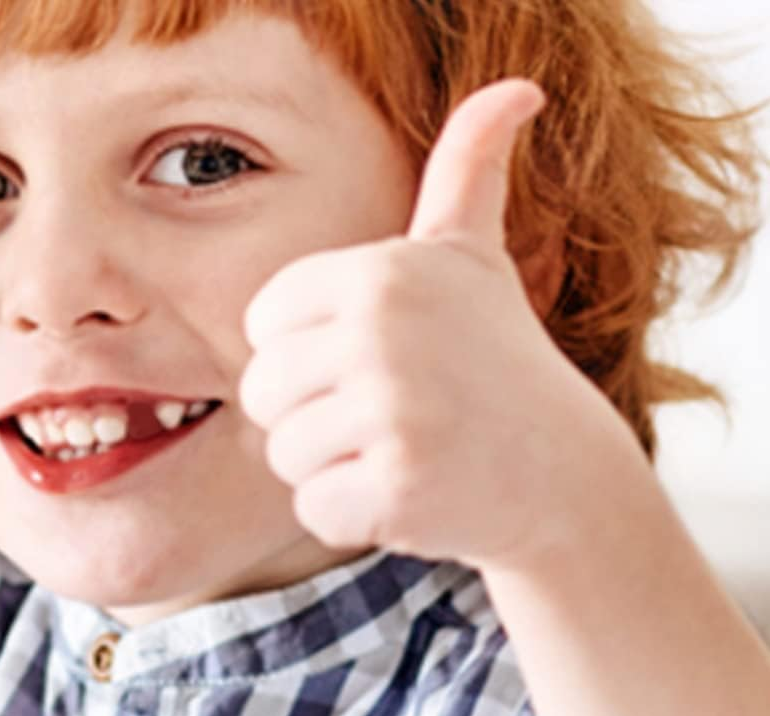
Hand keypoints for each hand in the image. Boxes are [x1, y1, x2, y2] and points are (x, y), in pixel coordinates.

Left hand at [239, 79, 650, 572]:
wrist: (564, 474)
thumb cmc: (497, 364)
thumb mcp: (474, 260)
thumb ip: (466, 174)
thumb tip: (514, 89)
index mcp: (382, 274)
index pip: (262, 324)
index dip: (304, 354)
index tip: (371, 361)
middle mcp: (383, 333)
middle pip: (262, 392)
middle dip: (311, 415)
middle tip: (390, 415)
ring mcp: (392, 412)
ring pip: (284, 455)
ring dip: (332, 468)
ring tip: (404, 450)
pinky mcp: (396, 488)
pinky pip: (314, 511)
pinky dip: (353, 515)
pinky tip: (411, 494)